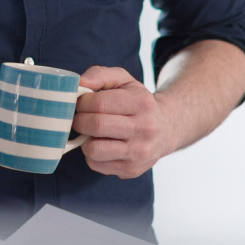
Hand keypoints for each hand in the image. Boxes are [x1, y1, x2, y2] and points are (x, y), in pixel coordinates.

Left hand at [73, 65, 172, 179]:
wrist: (165, 128)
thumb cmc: (136, 101)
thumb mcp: (123, 80)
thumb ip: (100, 75)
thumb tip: (80, 83)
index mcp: (141, 103)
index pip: (99, 103)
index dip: (82, 102)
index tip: (80, 102)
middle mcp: (144, 129)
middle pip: (96, 126)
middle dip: (79, 120)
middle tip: (79, 117)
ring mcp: (139, 153)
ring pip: (94, 150)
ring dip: (84, 140)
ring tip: (90, 132)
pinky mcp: (132, 170)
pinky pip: (97, 165)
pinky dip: (91, 154)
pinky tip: (101, 144)